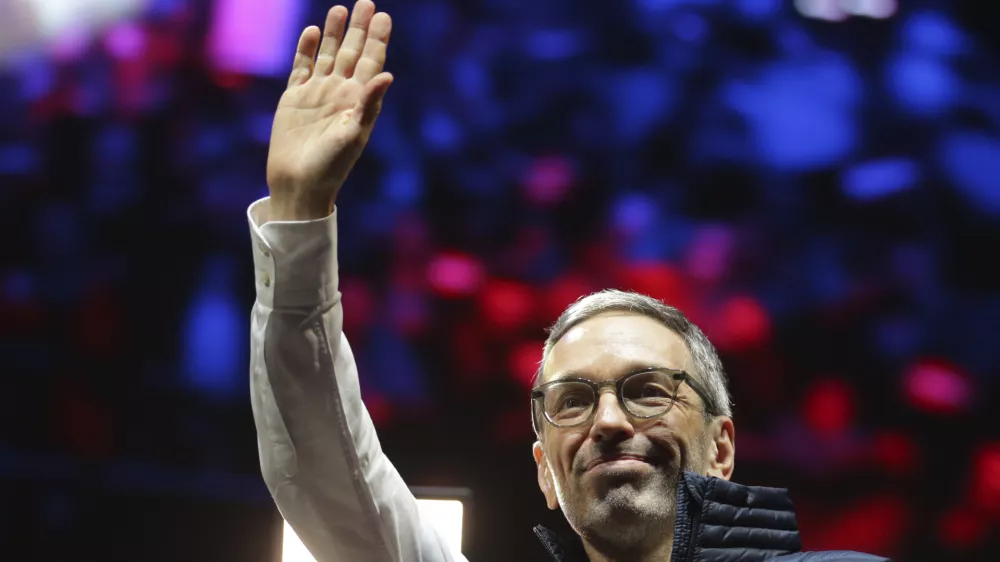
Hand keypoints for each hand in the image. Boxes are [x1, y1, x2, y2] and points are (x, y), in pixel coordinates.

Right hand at [266, 1, 392, 220]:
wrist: (299, 184)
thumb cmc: (331, 166)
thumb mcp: (353, 134)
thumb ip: (368, 103)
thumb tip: (386, 74)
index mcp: (359, 102)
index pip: (371, 63)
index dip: (377, 40)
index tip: (384, 17)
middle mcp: (340, 94)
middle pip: (352, 53)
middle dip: (359, 29)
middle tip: (366, 2)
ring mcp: (317, 94)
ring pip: (328, 56)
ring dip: (334, 33)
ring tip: (340, 10)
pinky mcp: (294, 98)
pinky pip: (302, 67)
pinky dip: (307, 50)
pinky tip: (314, 32)